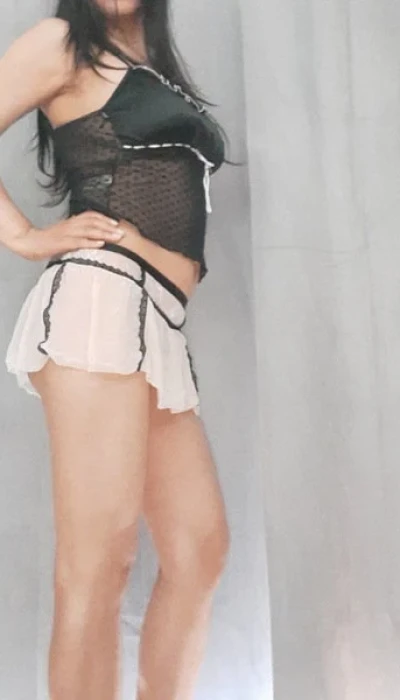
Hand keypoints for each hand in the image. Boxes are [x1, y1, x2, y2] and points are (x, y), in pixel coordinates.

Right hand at [11, 211, 125, 260]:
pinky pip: (79, 242)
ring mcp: (67, 233)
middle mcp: (71, 225)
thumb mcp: (65, 233)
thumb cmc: (49, 240)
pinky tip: (101, 244)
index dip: (105, 218)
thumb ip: (78, 233)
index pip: (91, 216)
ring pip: (89, 231)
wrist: (29, 242)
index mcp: (72, 222)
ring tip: (117, 237)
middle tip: (123, 232)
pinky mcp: (62, 243)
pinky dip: (91, 242)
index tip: (117, 223)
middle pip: (94, 222)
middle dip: (110, 227)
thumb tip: (92, 237)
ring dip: (105, 233)